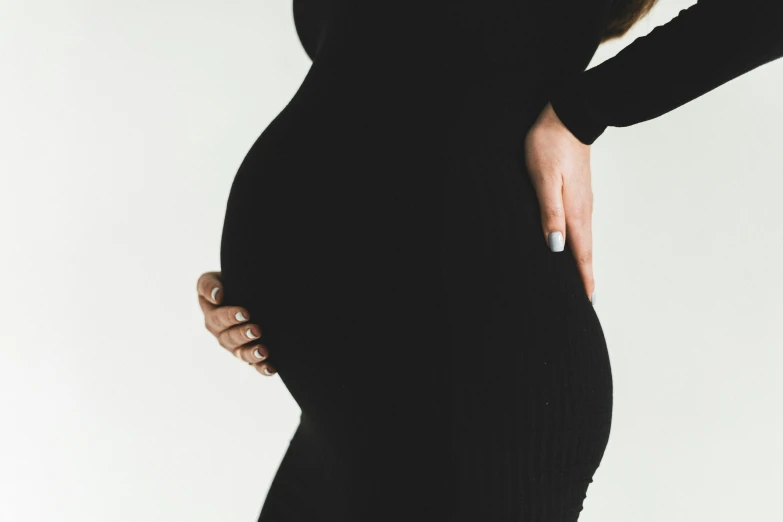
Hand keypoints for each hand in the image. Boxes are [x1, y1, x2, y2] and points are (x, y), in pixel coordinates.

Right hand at [196, 271, 276, 375]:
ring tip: (263, 350)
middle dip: (243, 334)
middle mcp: (222, 333)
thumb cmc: (229, 283)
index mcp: (212, 316)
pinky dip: (262, 368)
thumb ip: (208, 285)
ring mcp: (236, 346)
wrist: (248, 290)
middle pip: (229, 338)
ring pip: (241, 353)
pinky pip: (255, 365)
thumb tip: (217, 296)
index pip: (218, 318)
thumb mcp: (213, 279)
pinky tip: (271, 368)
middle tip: (257, 329)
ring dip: (251, 353)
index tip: (245, 312)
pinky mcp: (251, 354)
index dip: (230, 317)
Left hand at [524, 102, 594, 303]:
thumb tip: (557, 247)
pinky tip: (572, 249)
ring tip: (582, 284)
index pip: (580, 254)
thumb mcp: (544, 179)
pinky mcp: (578, 193)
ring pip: (584, 241)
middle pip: (586, 252)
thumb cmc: (549, 146)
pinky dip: (580, 245)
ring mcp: (583, 202)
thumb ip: (549, 212)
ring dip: (583, 264)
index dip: (583, 280)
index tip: (587, 304)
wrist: (567, 116)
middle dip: (586, 278)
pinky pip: (580, 228)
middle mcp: (583, 210)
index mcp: (575, 211)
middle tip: (587, 305)